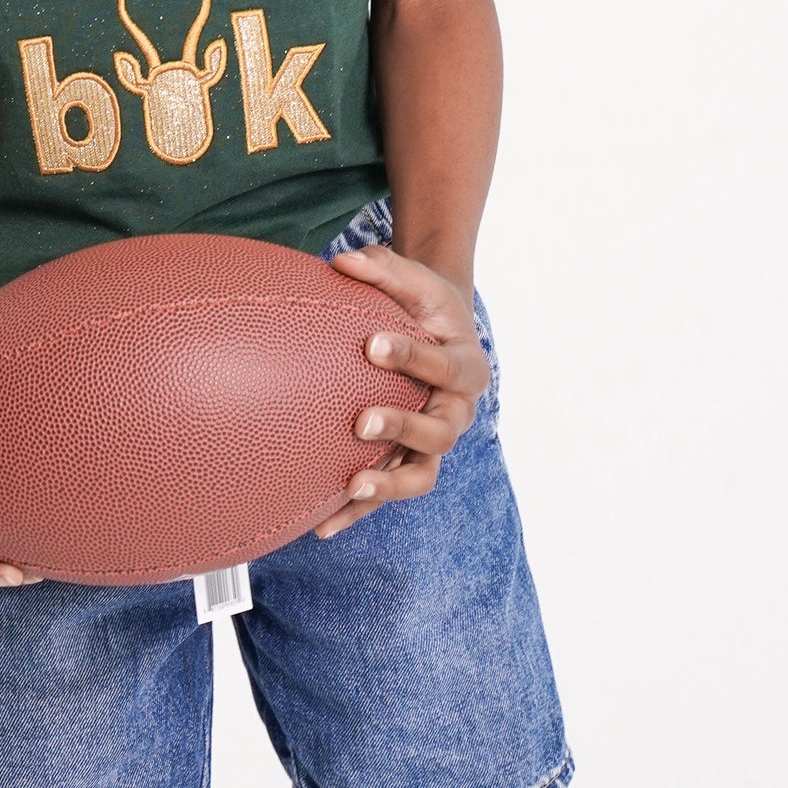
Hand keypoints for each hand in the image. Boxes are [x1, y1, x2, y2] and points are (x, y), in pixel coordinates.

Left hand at [314, 245, 491, 537]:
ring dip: (388, 483)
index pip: (443, 366)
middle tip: (362, 421)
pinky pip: (386, 492)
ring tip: (353, 484)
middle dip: (401, 427)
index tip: (372, 343)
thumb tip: (342, 261)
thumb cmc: (424, 306)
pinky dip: (357, 511)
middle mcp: (456, 413)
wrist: (438, 333)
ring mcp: (432, 445)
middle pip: (439, 431)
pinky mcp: (406, 463)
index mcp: (465, 367)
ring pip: (421, 475)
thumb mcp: (414, 280)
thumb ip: (382, 267)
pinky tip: (321, 526)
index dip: (411, 356)